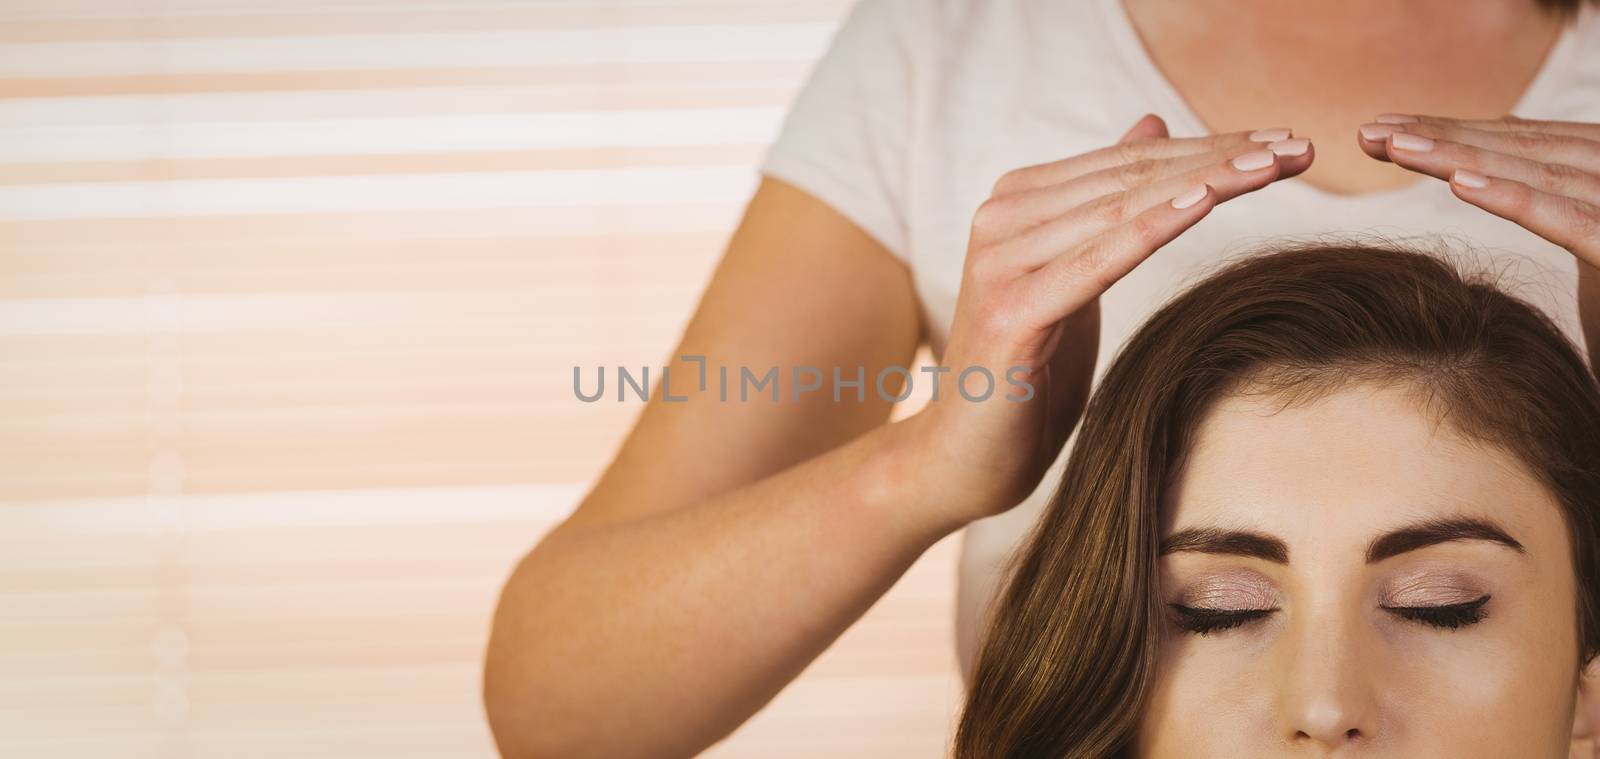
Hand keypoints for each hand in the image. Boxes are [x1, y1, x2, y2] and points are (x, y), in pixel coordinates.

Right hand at [909, 114, 1312, 528]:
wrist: (965, 456)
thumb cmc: (1027, 371)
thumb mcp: (1075, 273)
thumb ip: (1104, 203)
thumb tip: (1151, 124)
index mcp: (1015, 201)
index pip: (1129, 161)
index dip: (1210, 146)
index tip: (1287, 142)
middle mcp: (1000, 218)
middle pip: (1131, 178)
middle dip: (1222, 158)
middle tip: (1300, 149)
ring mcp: (1001, 263)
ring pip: (1122, 210)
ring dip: (1206, 183)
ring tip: (1274, 167)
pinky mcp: (1012, 312)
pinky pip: (1096, 261)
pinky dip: (1151, 228)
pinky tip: (1203, 203)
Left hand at [1358, 113, 1599, 270]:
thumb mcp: (1595, 253)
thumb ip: (1563, 217)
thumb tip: (1503, 186)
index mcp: (1597, 175)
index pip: (1519, 147)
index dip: (1451, 135)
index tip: (1388, 132)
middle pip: (1518, 151)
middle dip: (1439, 138)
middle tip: (1369, 132)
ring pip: (1533, 174)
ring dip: (1460, 157)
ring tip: (1396, 146)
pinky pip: (1567, 218)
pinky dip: (1512, 198)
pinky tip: (1461, 185)